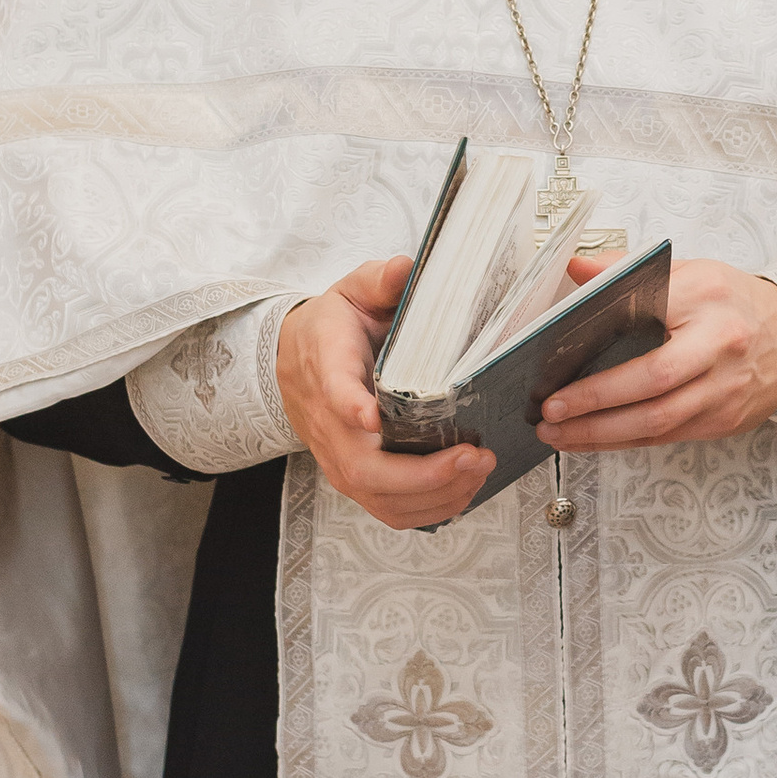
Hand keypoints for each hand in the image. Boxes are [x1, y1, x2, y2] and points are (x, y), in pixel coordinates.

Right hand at [276, 258, 494, 528]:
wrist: (296, 357)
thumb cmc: (334, 325)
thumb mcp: (353, 290)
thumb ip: (378, 280)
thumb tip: (404, 268)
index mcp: (327, 366)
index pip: (333, 391)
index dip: (350, 406)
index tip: (372, 416)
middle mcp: (329, 423)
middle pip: (363, 467)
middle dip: (422, 473)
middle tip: (474, 455)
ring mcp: (339, 457)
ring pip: (379, 496)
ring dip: (434, 494)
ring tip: (479, 469)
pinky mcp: (354, 477)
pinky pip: (389, 509)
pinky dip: (429, 509)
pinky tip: (464, 489)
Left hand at [536, 259, 776, 453]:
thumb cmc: (730, 302)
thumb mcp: (688, 271)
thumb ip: (629, 269)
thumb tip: (577, 268)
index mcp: (706, 296)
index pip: (649, 319)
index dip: (606, 343)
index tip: (558, 364)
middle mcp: (720, 344)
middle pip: (653, 382)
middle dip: (595, 402)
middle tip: (551, 411)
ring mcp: (725, 388)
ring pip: (658, 421)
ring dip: (602, 433)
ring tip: (560, 434)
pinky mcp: (725, 419)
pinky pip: (667, 436)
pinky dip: (625, 441)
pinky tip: (593, 440)